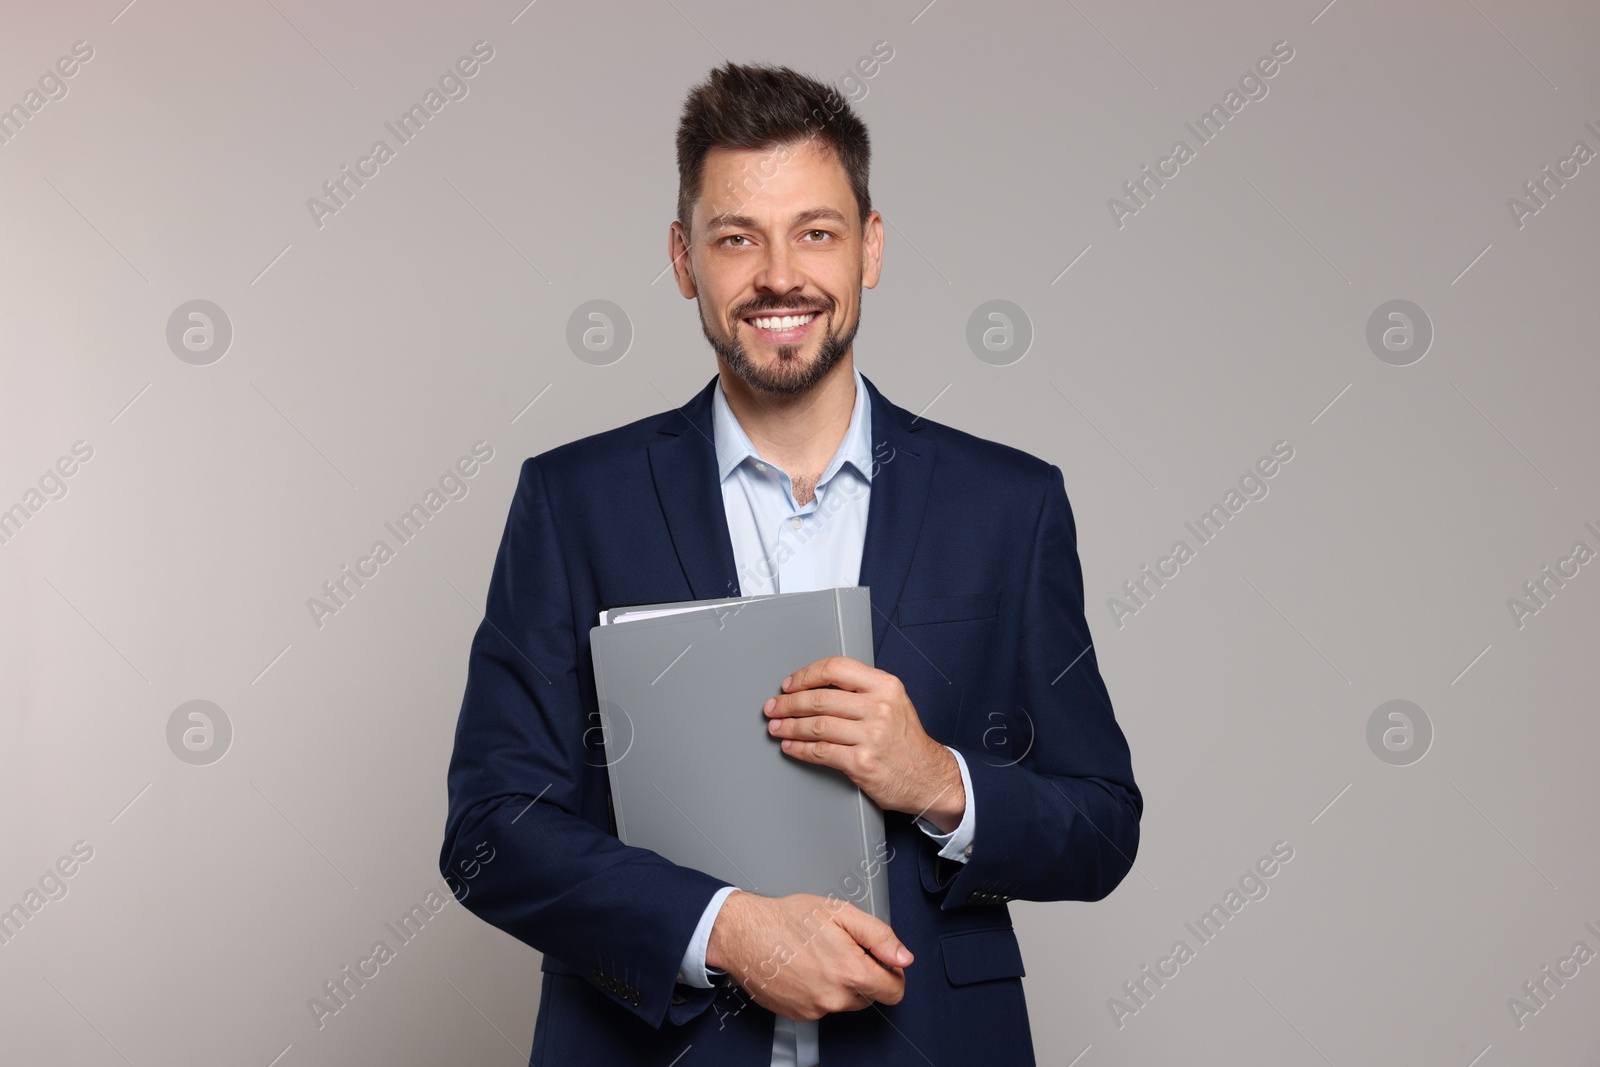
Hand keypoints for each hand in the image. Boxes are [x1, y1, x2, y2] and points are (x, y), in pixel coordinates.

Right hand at [705, 890, 910, 1021]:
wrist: (744, 934)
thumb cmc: (787, 919)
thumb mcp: (840, 913)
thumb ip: (879, 936)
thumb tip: (903, 957)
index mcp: (850, 972)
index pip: (894, 991)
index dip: (892, 972)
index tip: (881, 960)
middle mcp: (835, 998)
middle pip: (870, 996)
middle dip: (864, 975)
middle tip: (842, 949)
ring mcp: (816, 1010)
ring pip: (846, 1002)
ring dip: (841, 984)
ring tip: (819, 956)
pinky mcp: (799, 1015)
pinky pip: (822, 1007)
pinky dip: (820, 991)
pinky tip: (805, 968)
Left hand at [763, 656, 964, 830]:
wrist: (929, 777)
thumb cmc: (906, 741)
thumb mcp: (893, 702)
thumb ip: (860, 690)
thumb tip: (814, 687)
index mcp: (885, 686)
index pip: (835, 668)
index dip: (806, 675)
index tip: (790, 684)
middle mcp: (879, 708)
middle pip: (820, 698)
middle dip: (789, 703)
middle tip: (774, 707)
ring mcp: (871, 736)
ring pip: (816, 725)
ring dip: (789, 726)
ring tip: (776, 727)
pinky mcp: (862, 763)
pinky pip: (820, 752)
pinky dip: (798, 749)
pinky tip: (790, 746)